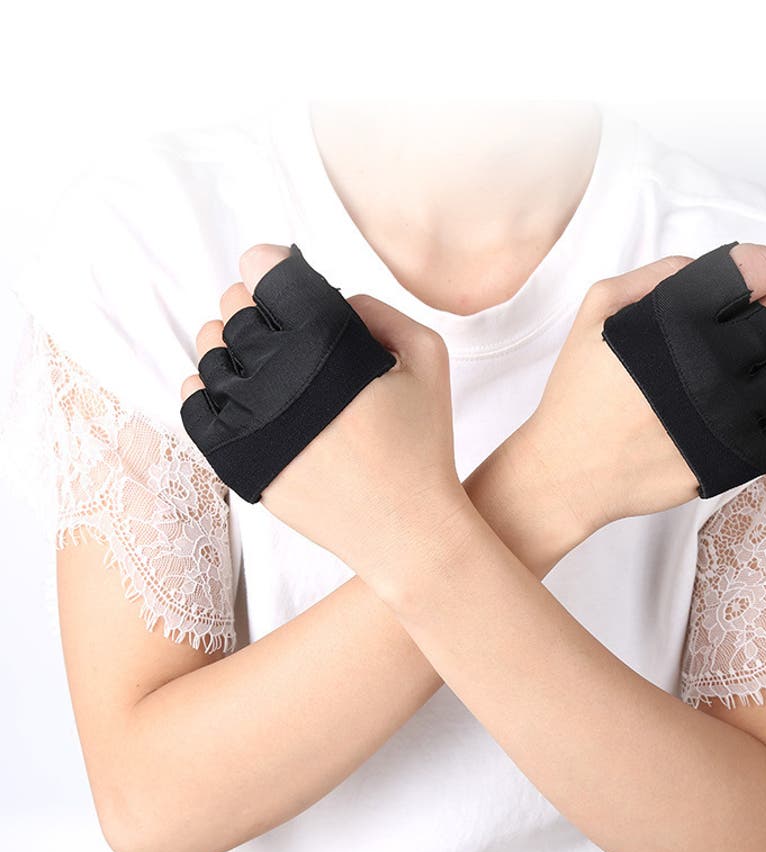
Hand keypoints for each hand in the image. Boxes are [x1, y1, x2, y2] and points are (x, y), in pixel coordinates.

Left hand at [181, 244, 471, 590]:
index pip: (266, 273)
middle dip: (253, 303)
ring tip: (260, 360)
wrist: (405, 530)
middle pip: (233, 308)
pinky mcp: (233, 458)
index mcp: (324, 344)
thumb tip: (332, 298)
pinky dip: (206, 386)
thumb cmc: (423, 445)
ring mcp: (248, 419)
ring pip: (209, 352)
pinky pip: (193, 403)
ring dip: (229, 343)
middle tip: (278, 321)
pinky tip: (234, 390)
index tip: (277, 273)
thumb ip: (380, 311)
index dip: (269, 264)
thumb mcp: (428, 358)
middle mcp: (277, 376)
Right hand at [509, 243, 765, 539]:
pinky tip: (760, 404)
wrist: (568, 472)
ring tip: (751, 369)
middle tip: (749, 328)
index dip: (756, 271)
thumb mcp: (594, 314)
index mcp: (677, 322)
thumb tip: (706, 268)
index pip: (757, 270)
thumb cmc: (579, 394)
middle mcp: (710, 364)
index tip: (749, 282)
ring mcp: (731, 414)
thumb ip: (652, 278)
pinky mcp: (741, 457)